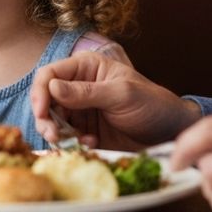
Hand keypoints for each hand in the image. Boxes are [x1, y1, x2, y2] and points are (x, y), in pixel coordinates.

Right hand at [30, 46, 199, 149]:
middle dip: (45, 118)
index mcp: (85, 68)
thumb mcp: (121, 94)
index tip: (41, 112)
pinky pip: (67, 138)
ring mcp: (80, 110)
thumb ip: (86, 92)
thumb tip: (52, 87)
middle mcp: (77, 87)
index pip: (50, 74)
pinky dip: (72, 143)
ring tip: (72, 142)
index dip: (40, 92)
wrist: (170, 133)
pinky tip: (90, 144)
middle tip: (53, 136)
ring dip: (57, 133)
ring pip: (52, 121)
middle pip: (46, 100)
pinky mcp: (85, 131)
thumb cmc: (151, 103)